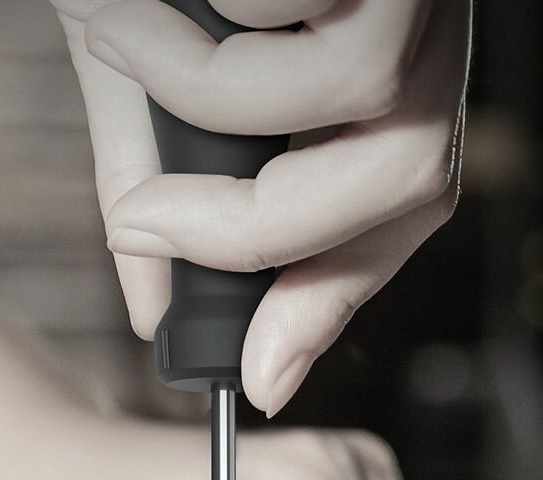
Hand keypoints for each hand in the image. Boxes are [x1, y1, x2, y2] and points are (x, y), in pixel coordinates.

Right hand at [51, 0, 469, 415]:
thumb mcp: (154, 82)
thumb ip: (163, 189)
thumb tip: (152, 309)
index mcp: (389, 87)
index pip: (402, 215)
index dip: (332, 307)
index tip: (258, 379)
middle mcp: (423, 36)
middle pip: (405, 180)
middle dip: (259, 230)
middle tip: (141, 215)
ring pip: (349, 90)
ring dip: (201, 88)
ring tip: (119, 31)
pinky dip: (207, 5)